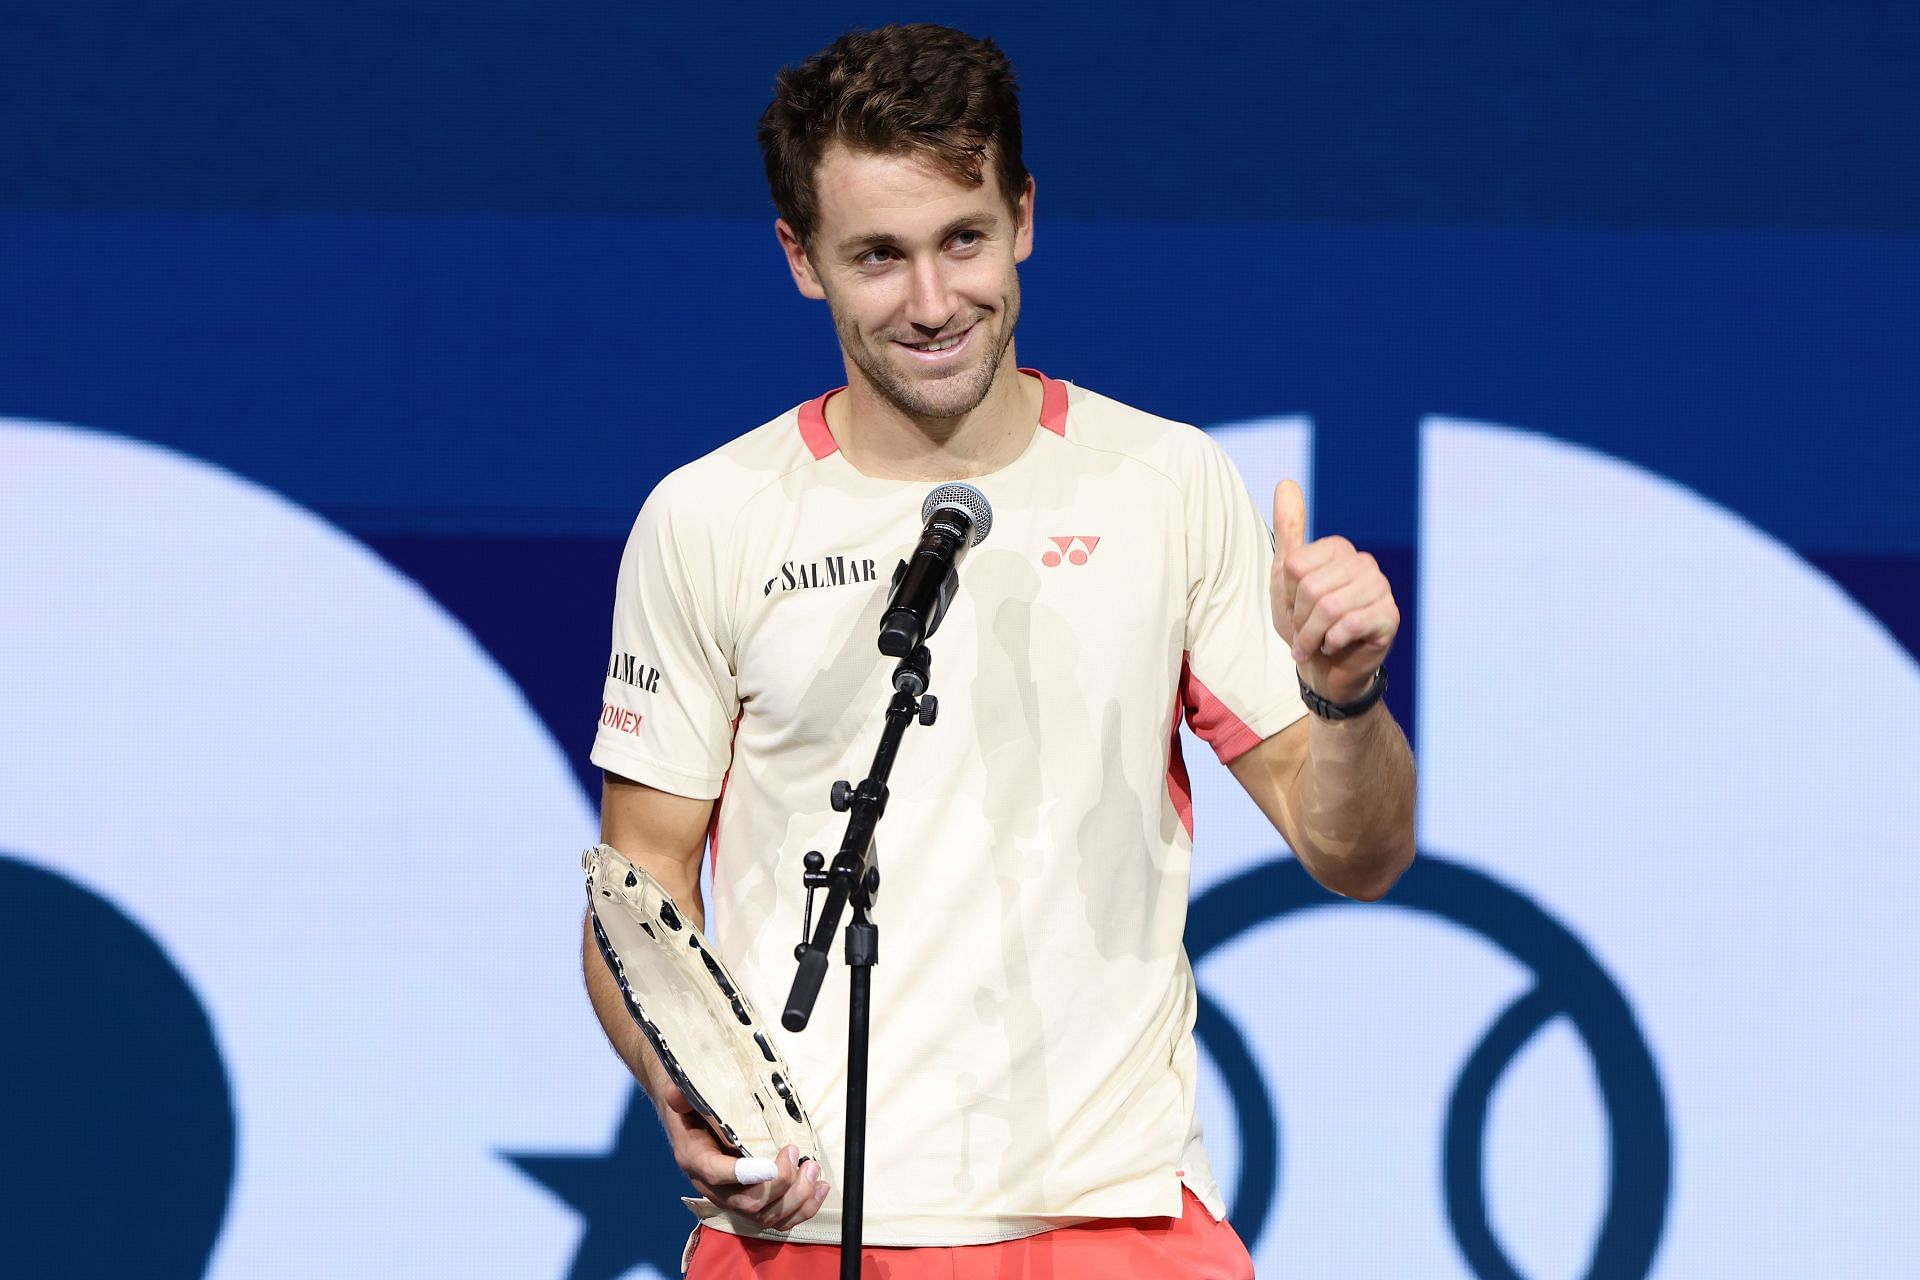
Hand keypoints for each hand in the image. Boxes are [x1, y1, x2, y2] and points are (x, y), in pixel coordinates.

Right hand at [655, 1081, 828, 1230]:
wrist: (693, 1124)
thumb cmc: (696, 1110)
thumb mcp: (686, 1099)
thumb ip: (682, 1096)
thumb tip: (677, 1092)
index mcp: (695, 1159)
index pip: (717, 1174)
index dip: (746, 1174)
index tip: (774, 1165)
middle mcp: (713, 1188)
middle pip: (748, 1202)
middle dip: (782, 1186)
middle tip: (802, 1160)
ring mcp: (732, 1200)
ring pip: (765, 1216)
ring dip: (796, 1199)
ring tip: (813, 1171)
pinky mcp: (750, 1205)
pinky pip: (776, 1221)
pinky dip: (801, 1210)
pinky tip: (818, 1189)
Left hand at [1271, 479, 1398, 704]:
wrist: (1325, 671)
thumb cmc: (1305, 623)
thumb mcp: (1286, 577)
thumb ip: (1289, 531)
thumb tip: (1286, 482)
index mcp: (1339, 549)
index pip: (1296, 566)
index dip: (1289, 595)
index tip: (1296, 609)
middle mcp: (1364, 562)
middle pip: (1311, 588)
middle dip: (1300, 619)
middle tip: (1306, 632)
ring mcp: (1381, 588)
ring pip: (1329, 608)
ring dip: (1313, 635)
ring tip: (1317, 643)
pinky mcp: (1390, 616)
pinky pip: (1349, 625)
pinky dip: (1332, 642)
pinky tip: (1335, 646)